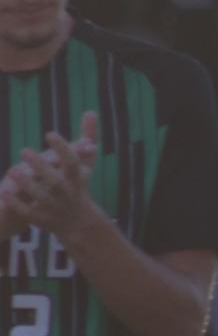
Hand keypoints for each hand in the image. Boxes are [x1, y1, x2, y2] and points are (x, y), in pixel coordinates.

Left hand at [0, 111, 97, 240]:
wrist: (79, 224)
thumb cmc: (79, 186)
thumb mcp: (86, 164)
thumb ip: (88, 137)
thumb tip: (91, 111)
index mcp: (77, 179)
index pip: (72, 163)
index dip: (62, 149)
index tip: (49, 134)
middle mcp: (67, 194)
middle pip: (55, 181)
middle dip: (40, 167)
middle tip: (24, 150)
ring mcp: (54, 207)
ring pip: (40, 197)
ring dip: (26, 184)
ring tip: (13, 170)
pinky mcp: (42, 219)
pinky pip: (27, 212)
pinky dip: (16, 204)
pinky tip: (4, 192)